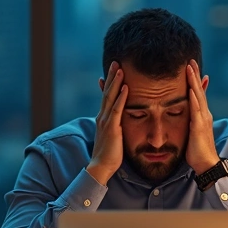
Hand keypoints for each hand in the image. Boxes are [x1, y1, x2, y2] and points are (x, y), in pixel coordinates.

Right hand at [87, 62, 126, 184]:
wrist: (101, 166)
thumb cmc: (109, 152)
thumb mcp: (112, 134)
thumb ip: (114, 123)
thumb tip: (118, 116)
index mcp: (103, 117)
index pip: (106, 95)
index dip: (109, 81)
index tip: (114, 68)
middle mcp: (102, 116)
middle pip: (106, 91)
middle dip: (111, 76)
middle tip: (115, 61)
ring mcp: (106, 121)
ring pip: (110, 97)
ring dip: (116, 82)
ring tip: (120, 68)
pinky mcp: (111, 128)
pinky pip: (117, 109)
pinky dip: (121, 97)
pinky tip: (126, 87)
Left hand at [186, 59, 220, 174]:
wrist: (206, 164)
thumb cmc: (197, 150)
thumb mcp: (193, 131)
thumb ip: (191, 120)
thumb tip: (187, 113)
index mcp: (201, 114)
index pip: (197, 93)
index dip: (194, 79)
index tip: (190, 66)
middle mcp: (204, 114)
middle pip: (199, 90)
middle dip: (195, 75)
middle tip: (190, 60)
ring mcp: (203, 119)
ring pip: (198, 96)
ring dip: (194, 82)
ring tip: (190, 68)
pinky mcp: (199, 127)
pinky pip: (196, 111)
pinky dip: (194, 99)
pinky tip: (191, 90)